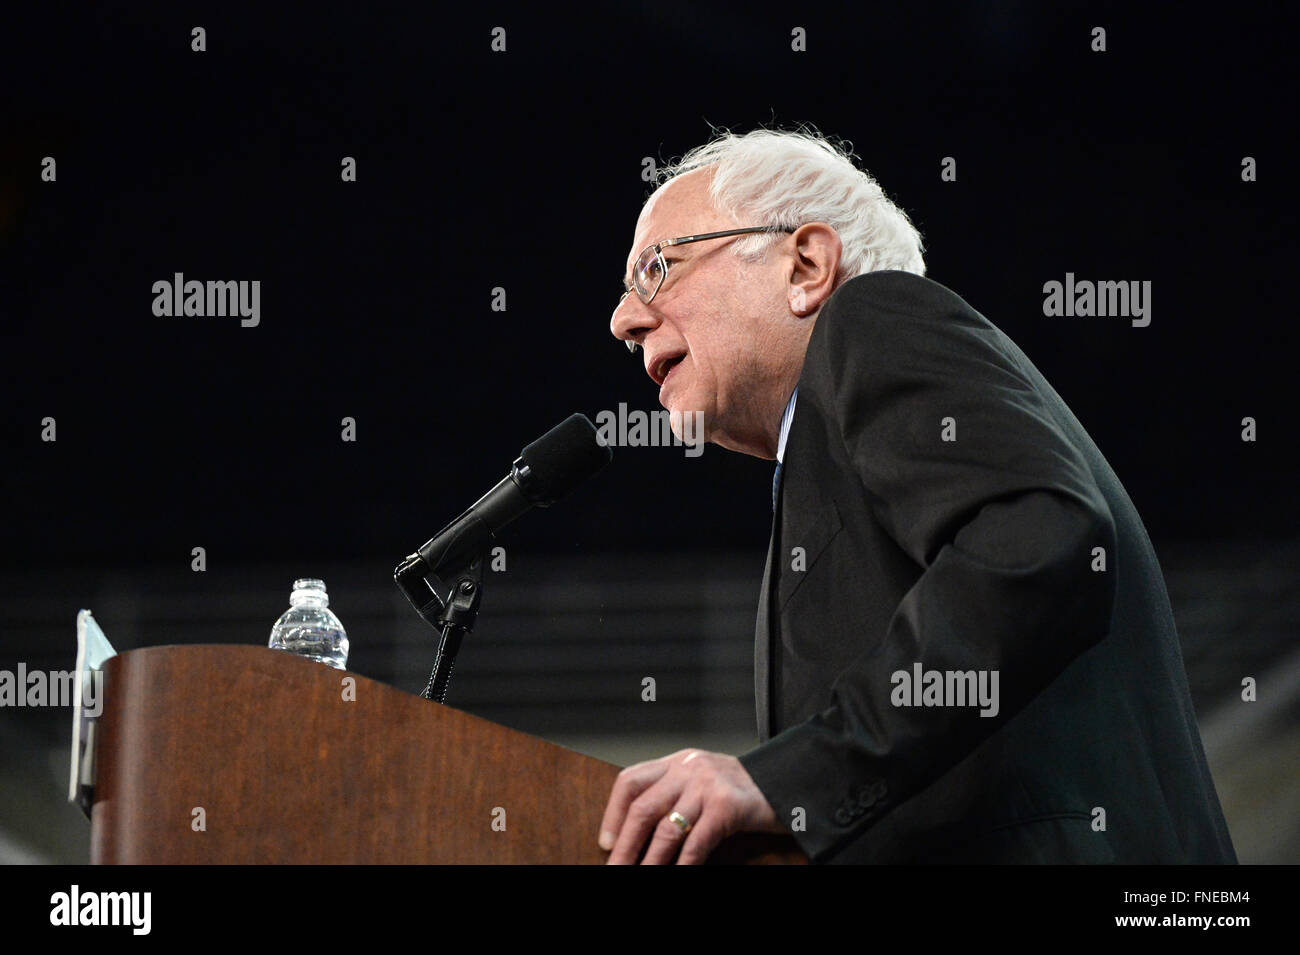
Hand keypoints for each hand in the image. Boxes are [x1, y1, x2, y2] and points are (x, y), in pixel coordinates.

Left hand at [598, 748, 785, 863]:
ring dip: (650, 861)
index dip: (613, 814)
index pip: (631, 781)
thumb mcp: (701, 781)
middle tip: (615, 867)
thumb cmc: (741, 788)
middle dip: (625, 845)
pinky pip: (697, 842)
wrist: (786, 781)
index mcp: (676, 762)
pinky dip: (683, 865)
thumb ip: (672, 795)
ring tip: (640, 876)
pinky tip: (677, 875)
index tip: (606, 842)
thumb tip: (636, 833)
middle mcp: (688, 769)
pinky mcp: (727, 807)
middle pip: (643, 808)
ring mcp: (708, 786)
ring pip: (667, 829)